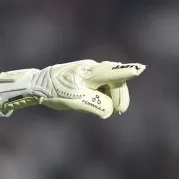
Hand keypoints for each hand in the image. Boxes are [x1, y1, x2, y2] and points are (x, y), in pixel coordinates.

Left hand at [0, 60, 145, 118]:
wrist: (38, 84)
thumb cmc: (55, 91)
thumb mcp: (76, 101)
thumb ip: (97, 105)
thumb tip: (110, 109)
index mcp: (90, 72)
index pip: (112, 72)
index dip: (127, 72)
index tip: (140, 69)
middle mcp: (92, 68)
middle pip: (115, 80)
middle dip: (119, 96)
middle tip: (119, 111)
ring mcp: (89, 70)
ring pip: (109, 83)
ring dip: (110, 96)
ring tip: (105, 109)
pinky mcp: (86, 74)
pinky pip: (101, 84)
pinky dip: (102, 94)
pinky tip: (95, 102)